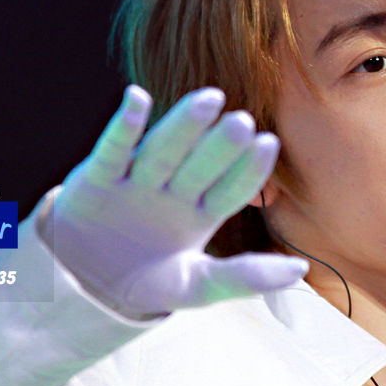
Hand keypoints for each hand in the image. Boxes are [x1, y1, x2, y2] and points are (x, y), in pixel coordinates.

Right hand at [41, 85, 308, 316]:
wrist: (85, 288)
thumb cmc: (147, 281)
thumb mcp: (197, 287)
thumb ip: (245, 278)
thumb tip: (301, 269)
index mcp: (200, 213)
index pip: (230, 189)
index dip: (248, 170)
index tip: (269, 144)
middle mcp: (172, 190)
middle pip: (199, 164)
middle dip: (219, 145)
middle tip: (243, 120)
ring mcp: (136, 182)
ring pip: (163, 151)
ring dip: (182, 125)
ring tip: (209, 99)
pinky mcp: (98, 179)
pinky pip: (113, 150)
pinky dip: (124, 126)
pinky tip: (137, 98)